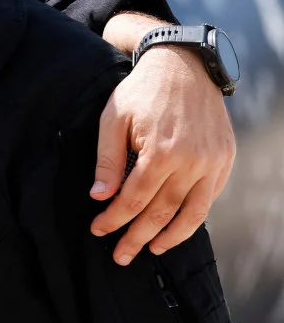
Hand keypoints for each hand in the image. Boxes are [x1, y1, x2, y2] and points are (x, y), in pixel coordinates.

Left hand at [89, 32, 234, 264]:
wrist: (183, 66)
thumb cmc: (140, 92)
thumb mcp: (113, 119)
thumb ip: (108, 161)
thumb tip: (99, 198)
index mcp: (161, 153)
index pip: (134, 199)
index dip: (114, 219)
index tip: (98, 231)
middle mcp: (193, 162)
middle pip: (162, 212)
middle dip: (138, 237)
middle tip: (120, 256)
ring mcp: (214, 163)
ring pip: (192, 213)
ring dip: (170, 237)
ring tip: (151, 250)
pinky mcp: (225, 159)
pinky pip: (209, 198)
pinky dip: (193, 217)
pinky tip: (176, 227)